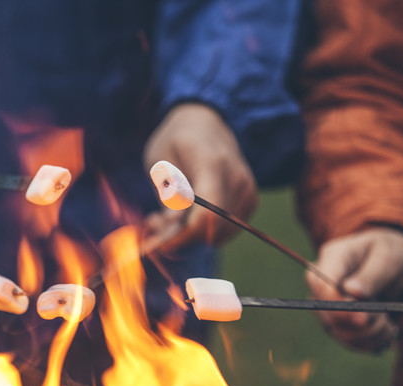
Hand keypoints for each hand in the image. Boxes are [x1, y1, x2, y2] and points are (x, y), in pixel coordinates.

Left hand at [142, 103, 256, 253]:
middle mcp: (237, 180)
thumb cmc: (175, 141)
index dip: (181, 238)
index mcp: (212, 164)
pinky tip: (183, 216)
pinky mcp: (250, 201)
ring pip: (218, 235)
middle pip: (211, 230)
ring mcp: (248, 191)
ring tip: (163, 218)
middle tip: (152, 225)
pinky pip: (224, 230)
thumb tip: (172, 231)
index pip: (206, 217)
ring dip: (188, 236)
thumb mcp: (160, 164)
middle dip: (179, 238)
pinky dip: (202, 231)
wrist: (205, 123)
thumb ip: (168, 198)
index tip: (156, 245)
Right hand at [308, 227, 402, 352]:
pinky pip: (348, 340)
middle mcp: (321, 283)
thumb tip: (352, 291)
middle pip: (326, 312)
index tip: (363, 316)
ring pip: (338, 330)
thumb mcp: (388, 257)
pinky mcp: (336, 322)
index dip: (337, 305)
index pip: (320, 284)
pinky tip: (385, 329)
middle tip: (385, 318)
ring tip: (388, 323)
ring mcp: (326, 304)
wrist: (390, 264)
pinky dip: (370, 340)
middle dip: (360, 322)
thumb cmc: (387, 253)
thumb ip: (371, 274)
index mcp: (332, 259)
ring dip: (369, 333)